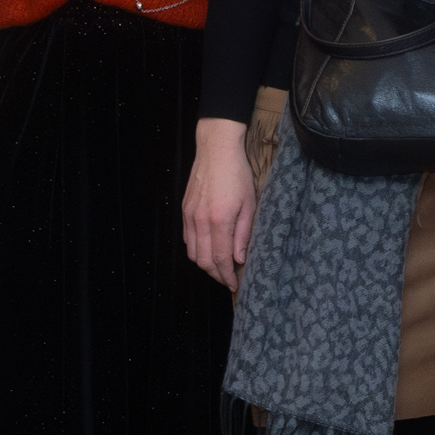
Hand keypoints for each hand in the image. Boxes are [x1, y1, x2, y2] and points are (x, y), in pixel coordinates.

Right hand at [183, 117, 257, 291]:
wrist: (216, 149)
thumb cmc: (237, 174)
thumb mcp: (249, 204)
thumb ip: (243, 234)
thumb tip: (239, 259)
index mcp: (219, 220)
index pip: (221, 259)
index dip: (227, 276)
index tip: (235, 285)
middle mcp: (200, 221)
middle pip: (203, 261)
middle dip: (216, 275)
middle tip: (229, 279)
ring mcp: (189, 216)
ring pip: (192, 252)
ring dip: (205, 264)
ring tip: (221, 266)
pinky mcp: (184, 210)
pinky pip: (187, 239)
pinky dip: (197, 249)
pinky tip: (209, 248)